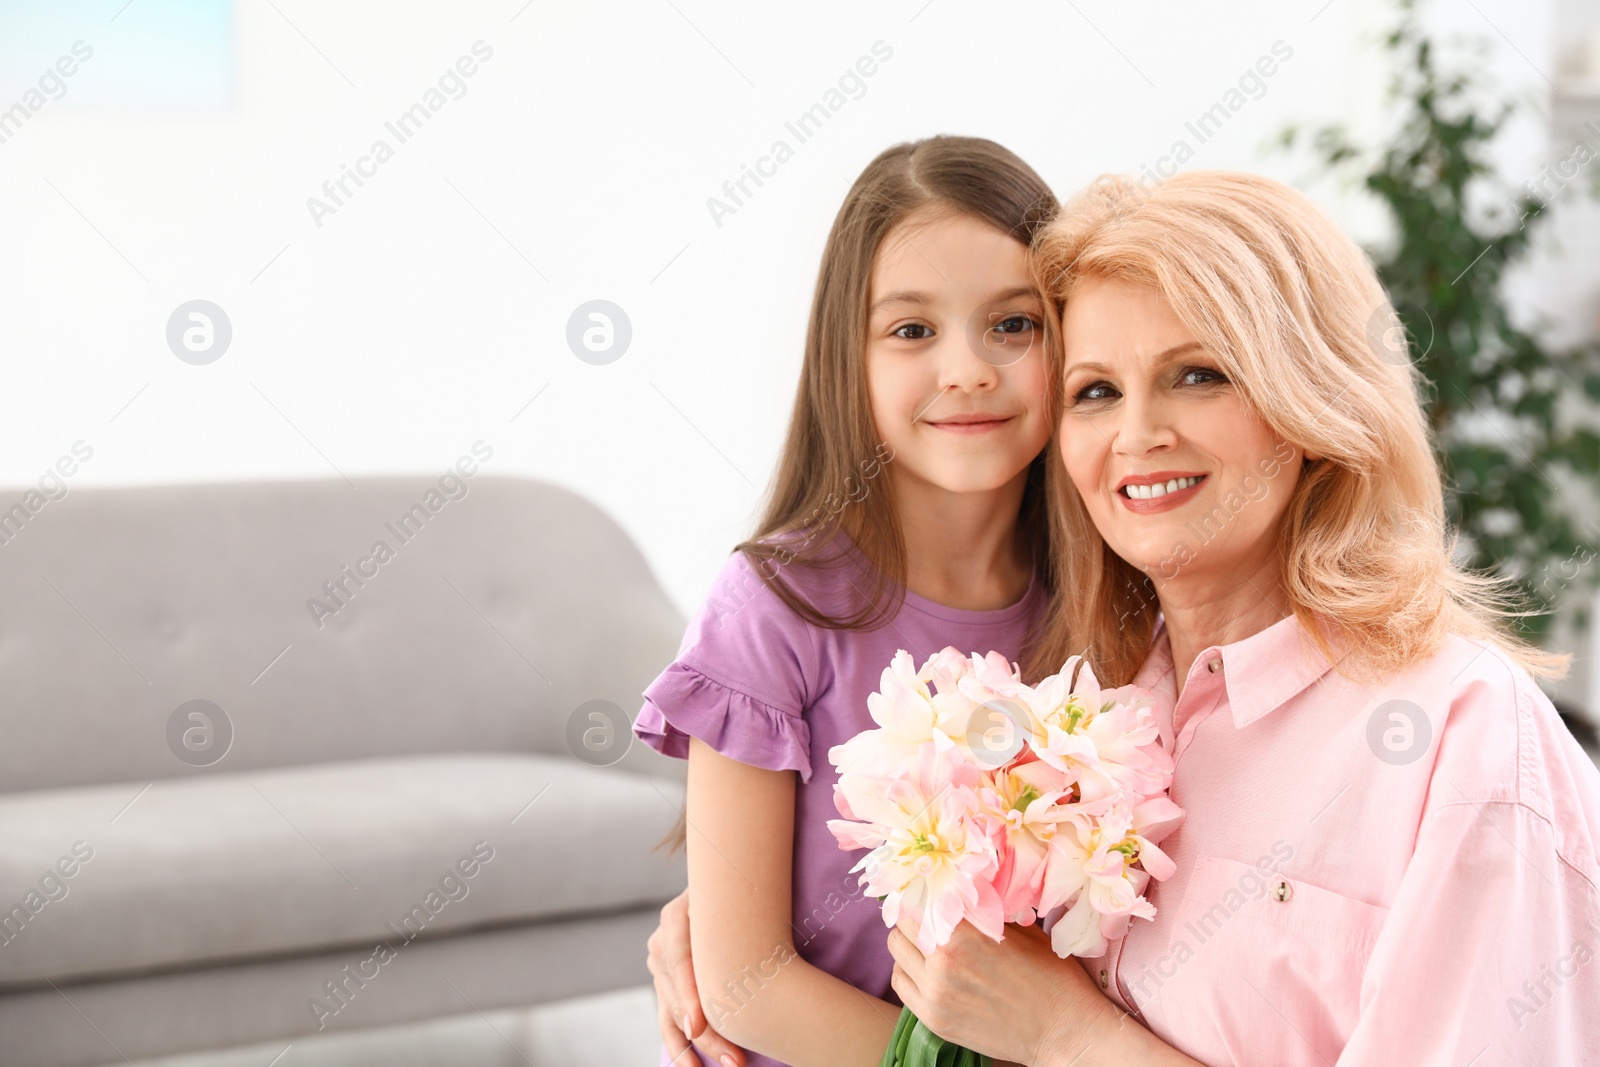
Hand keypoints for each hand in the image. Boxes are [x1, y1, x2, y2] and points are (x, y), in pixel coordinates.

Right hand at [647, 889, 745, 1066]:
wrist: (725, 888)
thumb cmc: (741, 888)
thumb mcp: (740, 892)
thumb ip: (741, 911)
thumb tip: (767, 944)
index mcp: (675, 916)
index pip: (678, 959)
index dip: (688, 994)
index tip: (698, 1025)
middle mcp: (661, 943)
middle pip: (679, 996)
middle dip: (707, 1032)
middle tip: (735, 1060)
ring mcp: (661, 968)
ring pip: (673, 1016)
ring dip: (697, 1050)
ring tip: (726, 1066)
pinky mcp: (666, 988)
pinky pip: (669, 1023)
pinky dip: (681, 1050)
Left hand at [887, 917, 1117, 1065]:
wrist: (1062, 1031)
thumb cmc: (1050, 975)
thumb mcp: (1021, 929)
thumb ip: (984, 912)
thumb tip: (960, 892)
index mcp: (964, 934)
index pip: (919, 901)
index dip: (925, 895)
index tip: (932, 894)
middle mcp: (942, 963)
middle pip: (902, 926)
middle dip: (916, 919)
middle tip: (932, 919)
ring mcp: (934, 995)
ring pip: (897, 953)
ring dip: (910, 945)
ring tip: (932, 945)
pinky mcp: (933, 1020)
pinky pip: (901, 984)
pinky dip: (909, 972)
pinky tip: (929, 970)